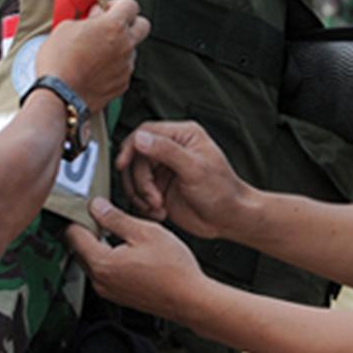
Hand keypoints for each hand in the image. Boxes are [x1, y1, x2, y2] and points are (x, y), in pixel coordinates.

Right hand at [35, 0, 148, 112]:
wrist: (58, 95)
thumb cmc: (58, 61)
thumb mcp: (65, 28)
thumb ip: (87, 18)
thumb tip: (96, 15)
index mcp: (113, 26)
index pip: (130, 5)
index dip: (117, 4)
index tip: (105, 9)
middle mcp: (126, 44)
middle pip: (143, 25)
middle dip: (129, 23)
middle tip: (110, 27)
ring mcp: (126, 66)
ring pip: (132, 49)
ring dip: (119, 47)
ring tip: (95, 53)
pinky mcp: (123, 84)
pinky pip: (124, 69)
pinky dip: (113, 67)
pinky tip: (95, 70)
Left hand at [65, 197, 205, 319]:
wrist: (192, 300)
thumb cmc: (174, 270)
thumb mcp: (145, 232)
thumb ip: (115, 218)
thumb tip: (96, 206)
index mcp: (102, 263)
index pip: (73, 234)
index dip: (79, 216)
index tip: (89, 207)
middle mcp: (100, 280)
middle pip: (79, 249)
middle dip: (88, 231)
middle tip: (105, 217)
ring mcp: (109, 291)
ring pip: (91, 261)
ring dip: (99, 246)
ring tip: (121, 234)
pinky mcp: (119, 296)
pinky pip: (104, 273)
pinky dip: (110, 260)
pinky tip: (130, 252)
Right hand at [115, 121, 250, 239]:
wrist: (230, 220)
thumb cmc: (223, 192)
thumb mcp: (195, 169)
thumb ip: (167, 151)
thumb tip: (141, 138)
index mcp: (182, 136)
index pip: (145, 133)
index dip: (130, 148)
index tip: (123, 164)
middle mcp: (170, 150)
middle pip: (136, 157)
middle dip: (140, 180)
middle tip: (152, 196)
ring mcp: (164, 169)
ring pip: (134, 176)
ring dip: (140, 194)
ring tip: (156, 205)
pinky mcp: (159, 187)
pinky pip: (138, 192)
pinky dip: (143, 204)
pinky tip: (158, 211)